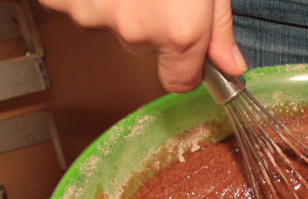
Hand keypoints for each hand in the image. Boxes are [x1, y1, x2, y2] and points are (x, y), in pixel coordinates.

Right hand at [38, 0, 246, 92]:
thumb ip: (218, 25)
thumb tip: (229, 64)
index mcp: (179, 29)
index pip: (179, 81)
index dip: (184, 63)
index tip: (186, 48)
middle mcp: (135, 29)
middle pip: (143, 47)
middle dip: (150, 20)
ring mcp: (93, 13)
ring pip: (108, 22)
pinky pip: (78, 3)